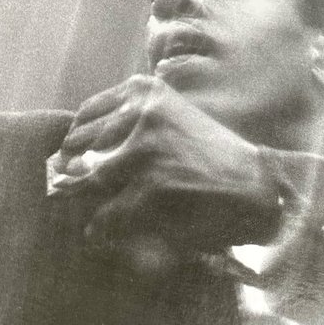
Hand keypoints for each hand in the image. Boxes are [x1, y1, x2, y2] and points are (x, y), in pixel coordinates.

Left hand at [48, 75, 281, 260]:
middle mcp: (142, 113)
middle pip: (80, 148)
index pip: (86, 116)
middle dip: (72, 173)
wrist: (255, 186)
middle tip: (68, 191)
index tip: (72, 161)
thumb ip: (126, 126)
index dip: (74, 143)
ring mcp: (146, 149)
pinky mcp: (151, 188)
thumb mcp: (169, 120)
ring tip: (85, 212)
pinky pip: (105, 214)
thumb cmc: (210, 156)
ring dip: (83, 201)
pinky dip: (99, 227)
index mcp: (144, 92)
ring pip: (88, 181)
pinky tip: (100, 232)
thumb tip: (68, 152)